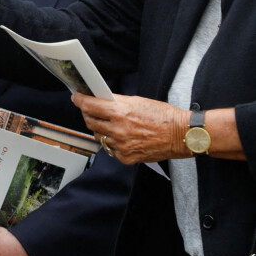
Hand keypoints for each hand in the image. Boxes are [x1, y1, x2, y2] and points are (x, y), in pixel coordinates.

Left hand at [71, 92, 188, 163]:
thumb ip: (117, 102)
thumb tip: (102, 100)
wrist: (179, 135)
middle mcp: (117, 130)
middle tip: (91, 110)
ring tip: (111, 124)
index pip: (89, 106)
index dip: (80, 100)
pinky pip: (110, 149)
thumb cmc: (162, 116)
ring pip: (99, 136)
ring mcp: (120, 146)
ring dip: (101, 129)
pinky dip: (112, 142)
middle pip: (90, 122)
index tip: (76, 98)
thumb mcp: (137, 101)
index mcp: (120, 113)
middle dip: (88, 114)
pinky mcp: (125, 157)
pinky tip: (121, 137)